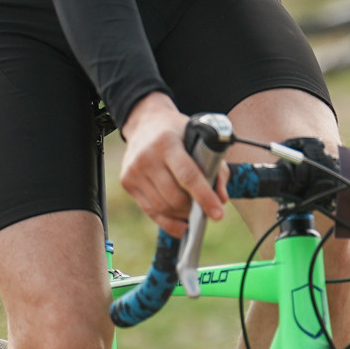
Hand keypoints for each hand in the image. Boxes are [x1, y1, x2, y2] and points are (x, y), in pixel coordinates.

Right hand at [120, 94, 225, 232]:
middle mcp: (146, 156)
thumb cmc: (179, 133)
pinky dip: (169, 222)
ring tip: (194, 213)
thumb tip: (222, 199)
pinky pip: (150, 211)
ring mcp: (133, 170)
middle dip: (193, 209)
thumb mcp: (201, 139)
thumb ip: (216, 168)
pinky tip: (182, 225)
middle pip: (174, 196)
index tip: (218, 214)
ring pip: (163, 207)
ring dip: (182, 215)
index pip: (187, 175)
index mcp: (167, 142)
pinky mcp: (127, 182)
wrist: (145, 123)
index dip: (204, 197)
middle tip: (206, 211)